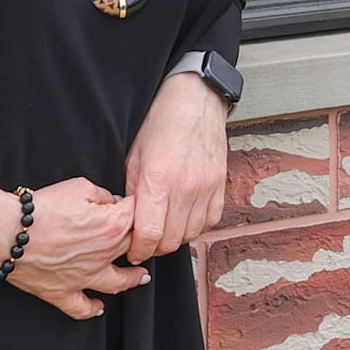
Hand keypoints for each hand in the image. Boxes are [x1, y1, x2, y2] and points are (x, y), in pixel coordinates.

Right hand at [8, 176, 145, 320]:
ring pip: (118, 283)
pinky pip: (82, 307)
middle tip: (146, 238)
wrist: (8, 233)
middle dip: (143, 241)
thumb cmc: (41, 208)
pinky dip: (92, 309)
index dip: (140, 208)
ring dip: (133, 279)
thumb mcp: (80, 187)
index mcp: (113, 226)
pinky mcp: (62, 292)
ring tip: (142, 277)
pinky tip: (99, 308)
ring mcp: (84, 277)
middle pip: (134, 248)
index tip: (140, 205)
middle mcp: (104, 255)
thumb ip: (103, 195)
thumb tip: (112, 203)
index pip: (140, 216)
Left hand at [124, 72, 230, 263]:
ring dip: (175, 238)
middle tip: (145, 240)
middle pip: (170, 241)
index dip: (137, 250)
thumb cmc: (161, 123)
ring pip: (191, 235)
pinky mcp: (220, 184)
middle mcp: (185, 188)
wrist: (195, 99)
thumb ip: (132, 192)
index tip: (132, 250)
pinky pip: (210, 221)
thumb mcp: (134, 156)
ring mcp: (207, 187)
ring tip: (164, 228)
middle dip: (154, 247)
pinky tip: (185, 217)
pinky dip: (196, 226)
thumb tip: (128, 221)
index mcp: (158, 180)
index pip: (148, 235)